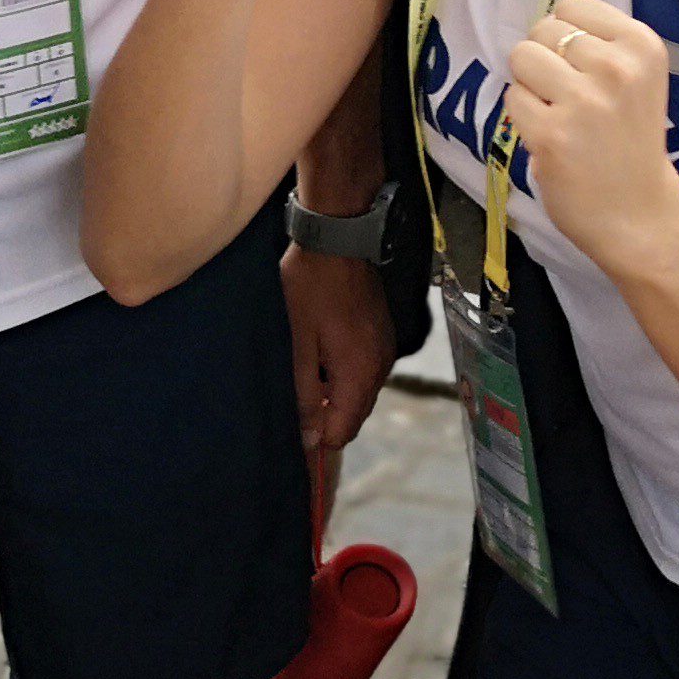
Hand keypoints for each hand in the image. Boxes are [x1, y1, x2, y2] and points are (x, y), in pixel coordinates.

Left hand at [281, 239, 398, 456]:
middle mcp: (379, 367)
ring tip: (306, 374)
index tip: (293, 427)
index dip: (317, 438)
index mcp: (359, 374)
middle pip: (355, 416)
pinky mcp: (383, 335)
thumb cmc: (310, 289)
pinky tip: (324, 356)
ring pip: (361, 395)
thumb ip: (305, 394)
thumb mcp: (297, 344)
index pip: (343, 432)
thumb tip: (309, 438)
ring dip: (336, 397)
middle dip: (327, 418)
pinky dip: (347, 377)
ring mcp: (385, 350)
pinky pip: (367, 372)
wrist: (338, 240)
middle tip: (295, 398)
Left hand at [502, 0, 678, 273]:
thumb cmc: (632, 140)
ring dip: (530, 84)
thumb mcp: (637, 77)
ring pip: (522, 58)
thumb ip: (600, 45)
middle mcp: (616, 67)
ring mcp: (583, 102)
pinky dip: (523, 117)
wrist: (640, 213)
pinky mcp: (551, 135)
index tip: (582, 67)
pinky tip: (550, 137)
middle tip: (567, 95)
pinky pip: (512, 99)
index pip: (573, 6)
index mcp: (642, 45)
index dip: (567, 35)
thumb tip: (543, 25)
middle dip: (545, 59)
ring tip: (556, 112)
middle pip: (543, 30)